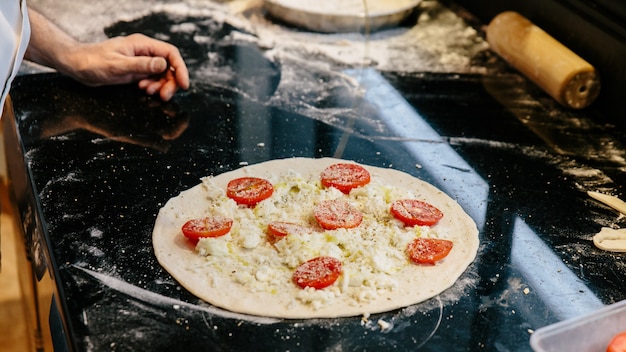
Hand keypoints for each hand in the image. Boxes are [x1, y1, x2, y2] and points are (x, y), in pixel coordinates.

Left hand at [63, 33, 189, 100]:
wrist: (76, 65)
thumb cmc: (92, 61)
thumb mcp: (117, 65)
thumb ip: (141, 65)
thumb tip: (163, 64)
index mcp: (142, 45)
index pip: (170, 54)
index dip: (180, 68)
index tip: (183, 84)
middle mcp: (144, 52)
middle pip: (169, 66)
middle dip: (170, 82)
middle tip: (164, 96)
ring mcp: (141, 62)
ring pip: (163, 74)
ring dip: (161, 86)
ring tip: (149, 92)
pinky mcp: (137, 71)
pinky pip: (153, 79)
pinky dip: (153, 87)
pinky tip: (143, 90)